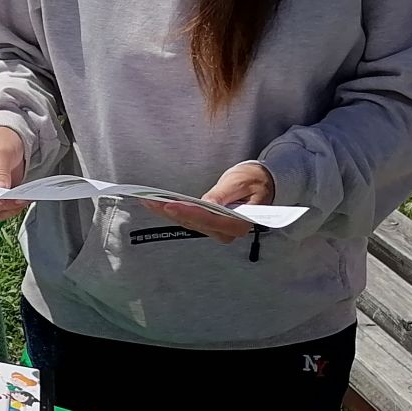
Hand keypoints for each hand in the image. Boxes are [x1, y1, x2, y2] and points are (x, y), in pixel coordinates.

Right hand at [0, 126, 28, 220]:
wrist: (9, 139)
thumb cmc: (1, 139)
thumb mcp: (2, 151)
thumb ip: (0, 171)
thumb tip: (0, 189)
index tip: (2, 198)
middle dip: (0, 202)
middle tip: (19, 199)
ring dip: (7, 208)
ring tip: (23, 199)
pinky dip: (10, 208)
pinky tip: (21, 200)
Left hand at [146, 162, 274, 243]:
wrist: (263, 182)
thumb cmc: (253, 179)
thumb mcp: (240, 181)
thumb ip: (223, 194)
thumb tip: (208, 203)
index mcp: (241, 222)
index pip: (210, 220)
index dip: (188, 213)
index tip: (169, 205)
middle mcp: (229, 231)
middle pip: (195, 223)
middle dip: (171, 212)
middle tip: (150, 201)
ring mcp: (219, 230)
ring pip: (189, 223)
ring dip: (167, 213)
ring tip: (148, 201)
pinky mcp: (210, 226)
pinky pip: (190, 220)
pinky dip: (174, 212)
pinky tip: (157, 205)